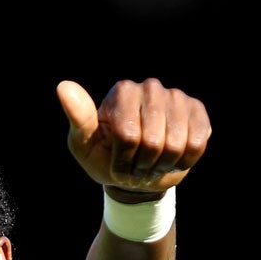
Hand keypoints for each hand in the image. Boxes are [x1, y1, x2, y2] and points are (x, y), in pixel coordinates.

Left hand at [57, 78, 211, 199]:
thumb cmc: (104, 157)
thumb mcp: (84, 144)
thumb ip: (78, 118)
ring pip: (175, 145)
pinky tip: (171, 159)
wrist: (134, 173)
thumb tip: (63, 86)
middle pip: (152, 141)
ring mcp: (177, 98)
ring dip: (160, 166)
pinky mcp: (198, 112)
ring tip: (150, 164)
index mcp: (121, 92)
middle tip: (135, 168)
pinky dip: (182, 161)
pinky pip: (196, 144)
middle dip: (141, 166)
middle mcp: (150, 88)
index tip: (116, 165)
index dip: (122, 162)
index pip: (127, 136)